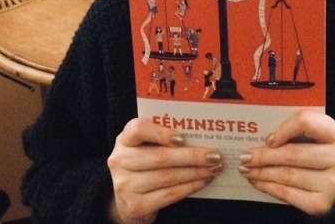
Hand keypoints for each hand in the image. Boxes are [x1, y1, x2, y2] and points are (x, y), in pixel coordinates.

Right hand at [107, 117, 222, 223]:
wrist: (126, 197)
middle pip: (160, 157)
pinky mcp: (135, 205)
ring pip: (167, 177)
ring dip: (196, 173)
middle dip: (192, 156)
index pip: (138, 129)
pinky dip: (190, 187)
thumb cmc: (143, 161)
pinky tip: (203, 181)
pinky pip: (168, 195)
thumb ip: (163, 135)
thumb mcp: (146, 145)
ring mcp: (126, 185)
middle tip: (214, 155)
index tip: (183, 137)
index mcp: (125, 139)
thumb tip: (201, 133)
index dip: (161, 133)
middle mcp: (120, 161)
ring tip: (214, 168)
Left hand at [238, 110, 334, 215]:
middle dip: (264, 155)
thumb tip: (265, 138)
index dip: (282, 128)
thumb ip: (302, 128)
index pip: (306, 122)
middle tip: (244, 156)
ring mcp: (334, 185)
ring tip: (247, 169)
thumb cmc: (329, 151)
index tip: (266, 137)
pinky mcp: (324, 204)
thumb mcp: (324, 133)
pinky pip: (289, 195)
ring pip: (288, 175)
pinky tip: (258, 182)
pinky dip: (270, 188)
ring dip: (262, 172)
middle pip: (293, 154)